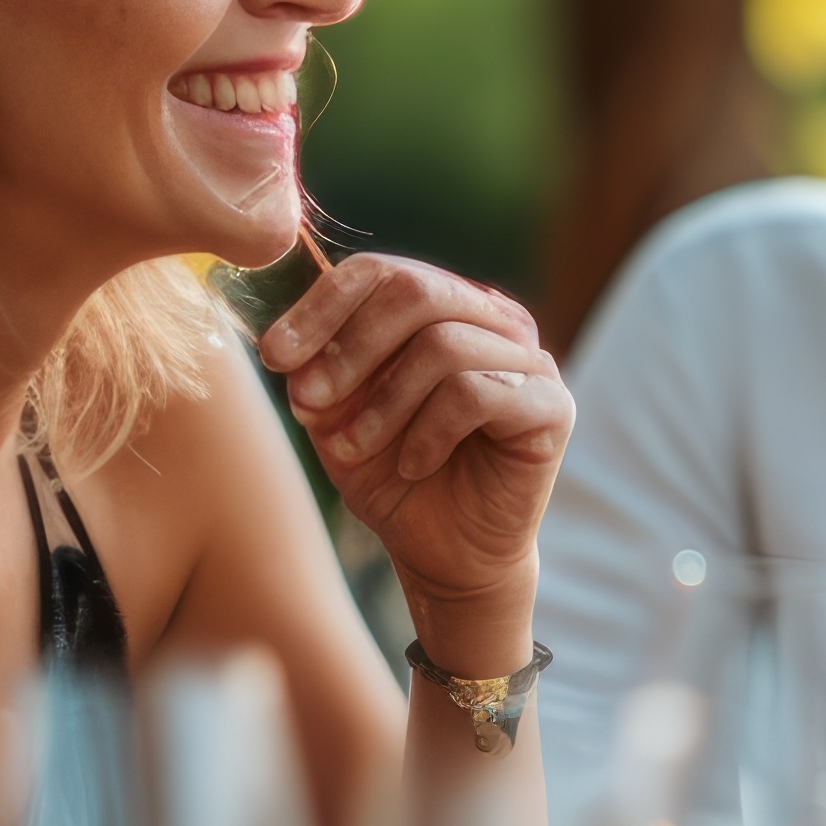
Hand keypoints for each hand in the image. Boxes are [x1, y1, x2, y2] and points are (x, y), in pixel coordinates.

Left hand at [258, 256, 572, 669]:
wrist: (447, 554)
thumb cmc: (393, 476)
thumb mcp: (336, 421)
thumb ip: (317, 376)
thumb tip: (294, 351)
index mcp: (442, 307)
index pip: (380, 272)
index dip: (320, 307)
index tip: (273, 356)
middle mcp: (492, 319)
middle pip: (416, 292)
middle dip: (350, 348)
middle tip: (309, 402)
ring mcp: (529, 360)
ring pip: (444, 344)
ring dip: (384, 403)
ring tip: (356, 448)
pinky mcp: (552, 406)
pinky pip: (480, 392)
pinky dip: (430, 432)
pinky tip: (413, 465)